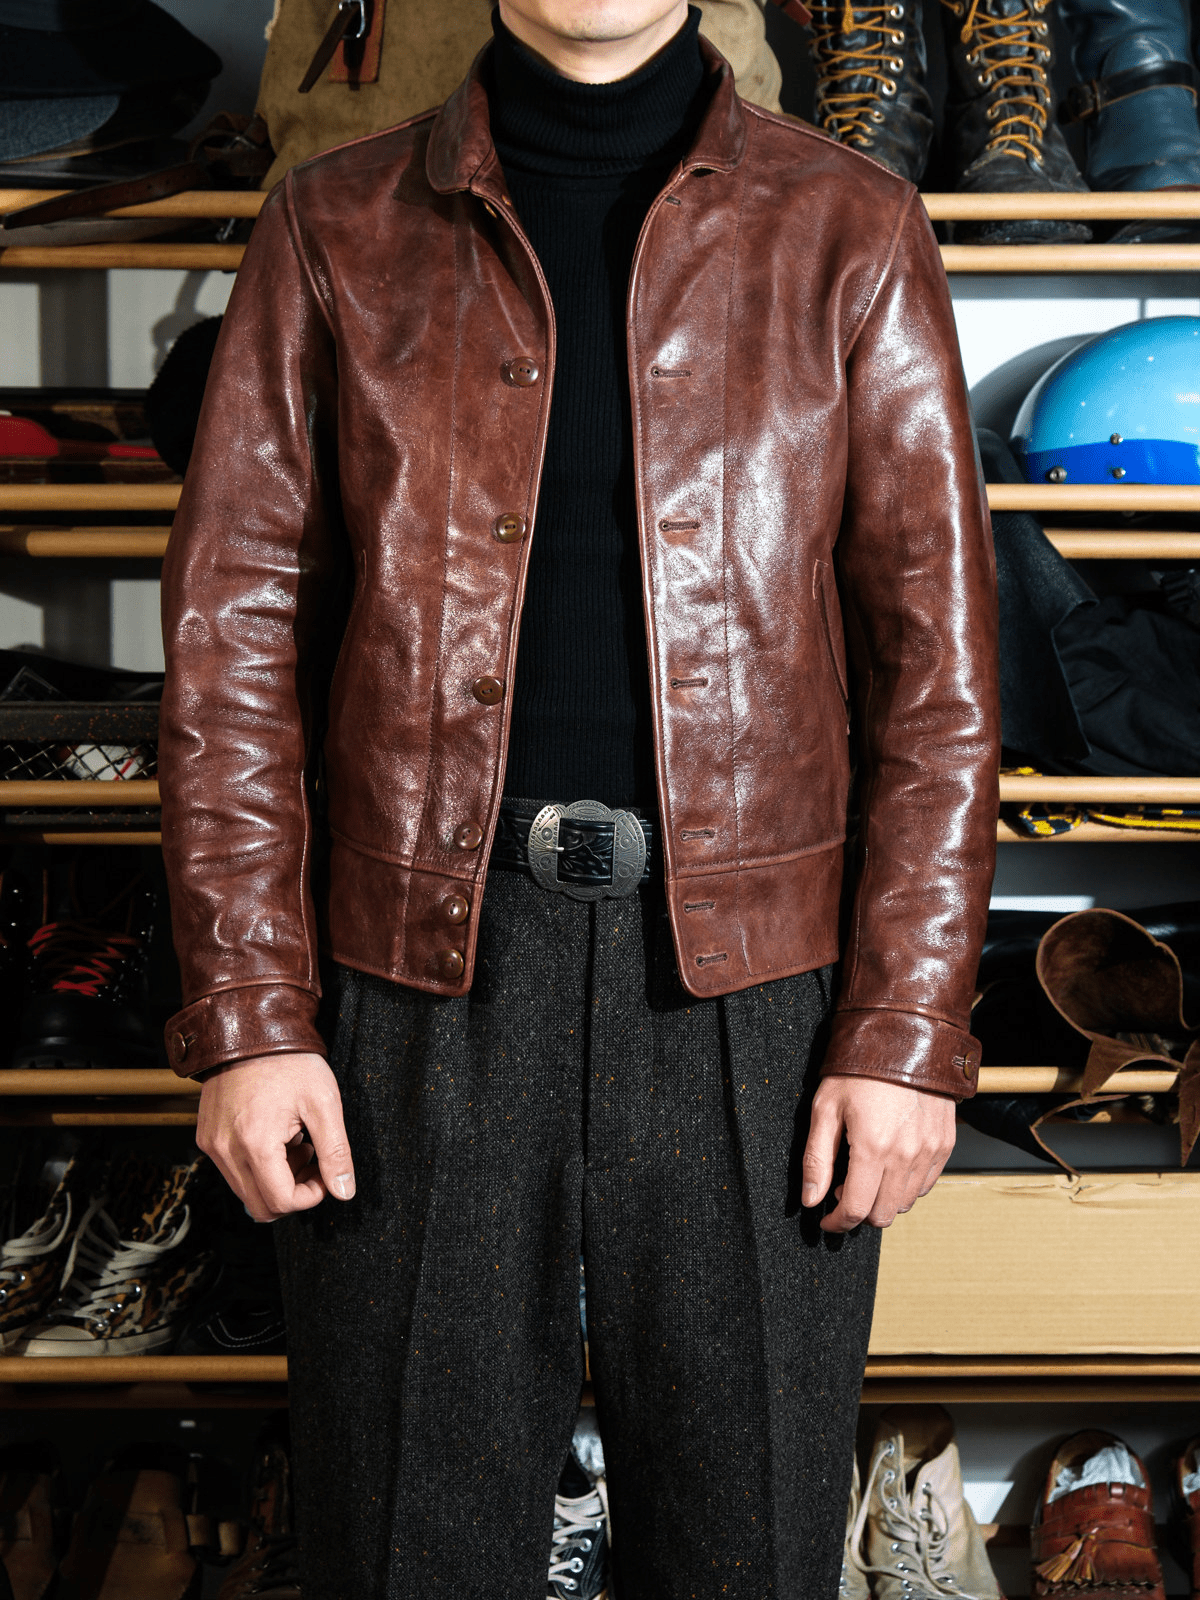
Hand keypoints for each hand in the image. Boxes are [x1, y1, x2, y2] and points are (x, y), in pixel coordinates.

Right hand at [196, 1051, 355, 1221]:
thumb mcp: (324, 1104)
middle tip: (312, 1160)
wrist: (252, 1029)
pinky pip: (232, 1171)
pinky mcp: (207, 1137)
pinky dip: (257, 1166)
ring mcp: (212, 1144)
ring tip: (295, 1143)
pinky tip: (276, 1135)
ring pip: (246, 1191)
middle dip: (293, 1192)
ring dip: (275, 1179)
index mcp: (255, 1143)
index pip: (281, 1202)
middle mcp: (225, 1149)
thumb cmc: (290, 1061)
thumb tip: (344, 1191)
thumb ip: (336, 1152)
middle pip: (260, 1206)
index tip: (324, 1174)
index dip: (310, 1197)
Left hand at [800, 1075, 955, 1231]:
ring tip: (865, 1174)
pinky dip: (905, 1186)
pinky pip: (925, 1184)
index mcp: (872, 1148)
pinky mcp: (945, 1143)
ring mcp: (930, 1151)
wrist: (905, 1037)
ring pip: (905, 1202)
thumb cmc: (860, 1068)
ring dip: (882, 1200)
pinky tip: (889, 1165)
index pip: (857, 1209)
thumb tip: (811, 1199)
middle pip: (883, 1214)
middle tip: (843, 1189)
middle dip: (859, 1213)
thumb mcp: (826, 1108)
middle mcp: (906, 1155)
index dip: (838, 1222)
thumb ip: (817, 1158)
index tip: (827, 1219)